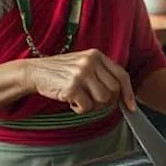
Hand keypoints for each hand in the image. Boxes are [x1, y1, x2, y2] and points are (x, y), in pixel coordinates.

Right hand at [21, 49, 135, 113]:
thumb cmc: (60, 72)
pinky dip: (80, 109)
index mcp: (97, 55)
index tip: (130, 106)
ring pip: (103, 100)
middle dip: (107, 102)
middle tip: (93, 102)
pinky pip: (87, 106)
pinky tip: (72, 102)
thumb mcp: (83, 65)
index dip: (128, 93)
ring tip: (81, 100)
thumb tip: (121, 95)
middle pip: (114, 90)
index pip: (122, 75)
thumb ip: (101, 74)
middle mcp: (91, 62)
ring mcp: (81, 73)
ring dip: (93, 106)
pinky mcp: (72, 86)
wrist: (34, 72)